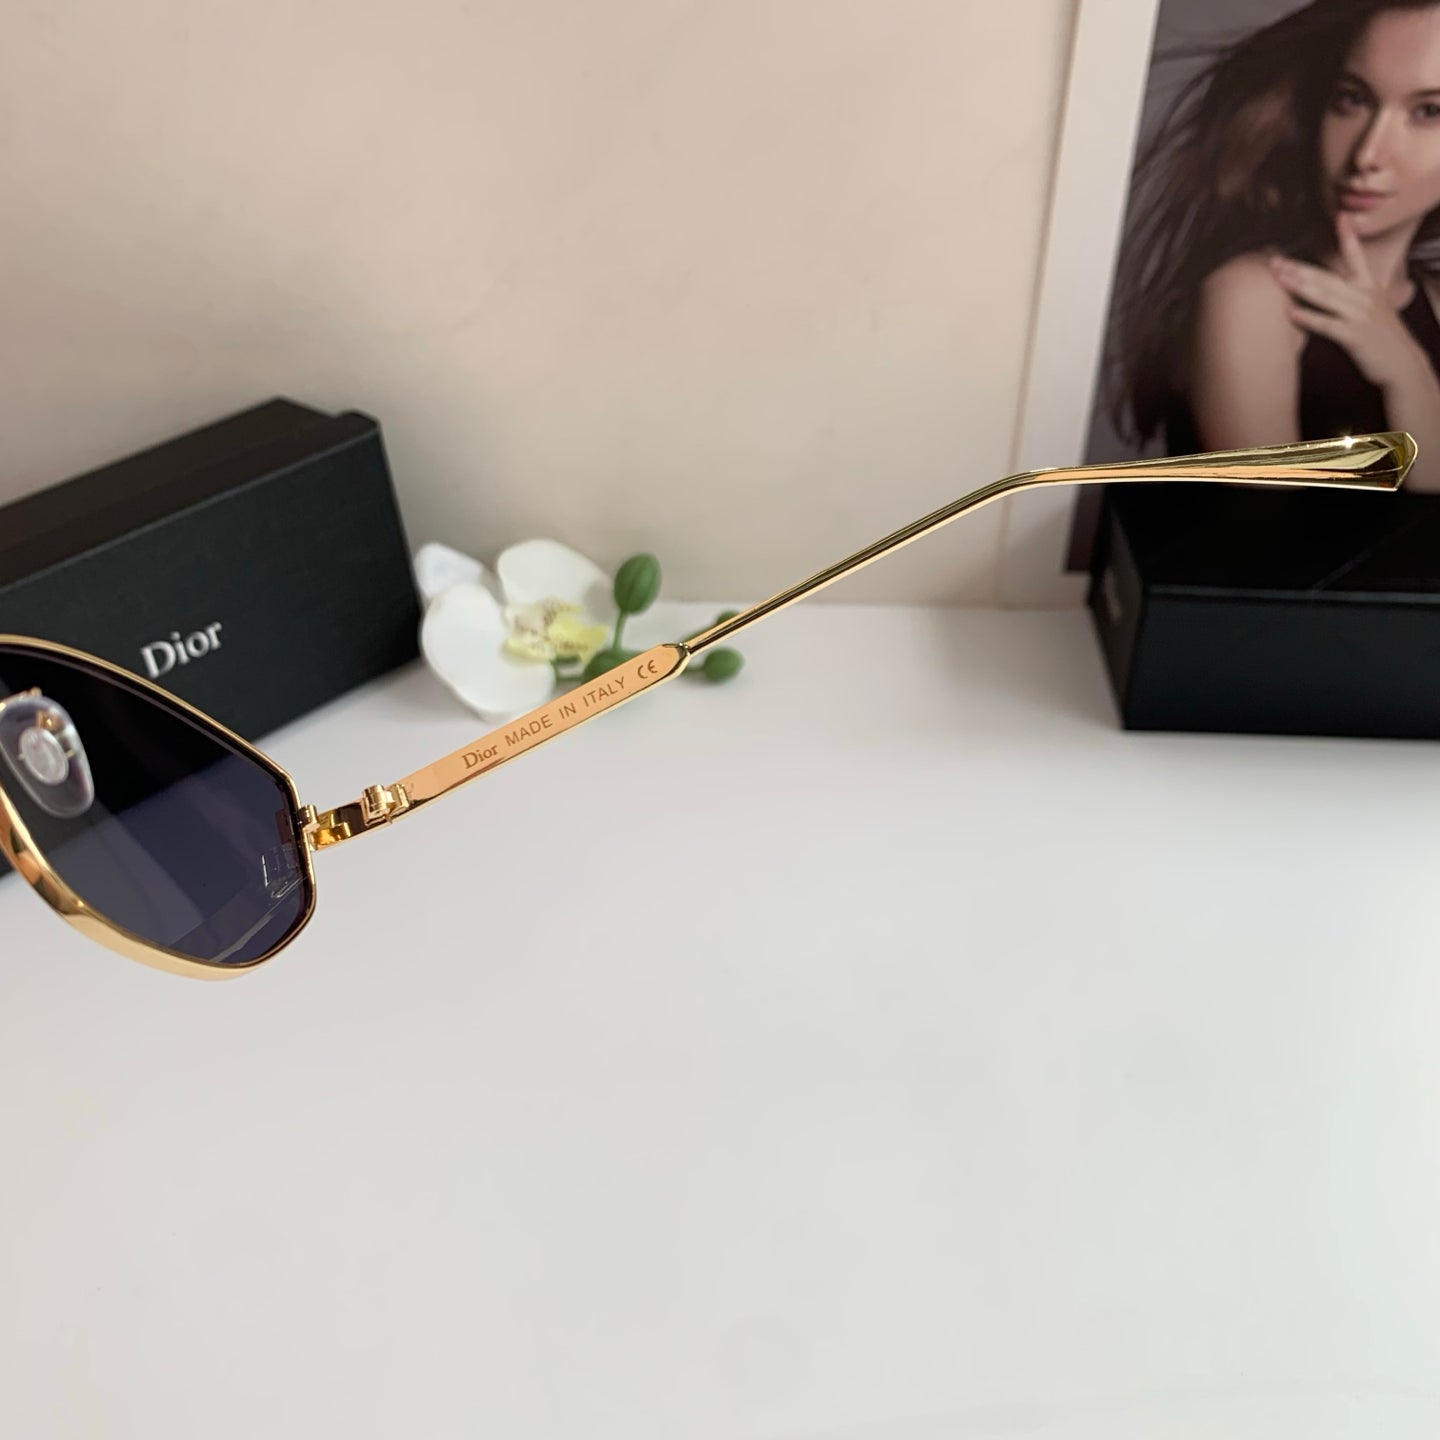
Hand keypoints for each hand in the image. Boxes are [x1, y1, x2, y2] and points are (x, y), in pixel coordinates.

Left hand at [1269, 215, 1433, 395]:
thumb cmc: (1380, 337)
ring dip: (1299, 287)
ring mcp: (1360, 315)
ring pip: (1325, 297)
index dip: (1348, 237)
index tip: (1340, 216)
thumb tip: (1328, 287)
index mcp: (1369, 287)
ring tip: (1278, 279)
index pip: (1356, 257)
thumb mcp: (1372, 308)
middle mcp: (1365, 297)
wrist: (1401, 363)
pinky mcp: (1355, 336)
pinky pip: (1327, 324)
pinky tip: (1290, 313)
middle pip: (1327, 277)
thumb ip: (1353, 294)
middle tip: (1274, 260)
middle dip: (1299, 268)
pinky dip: (1308, 318)